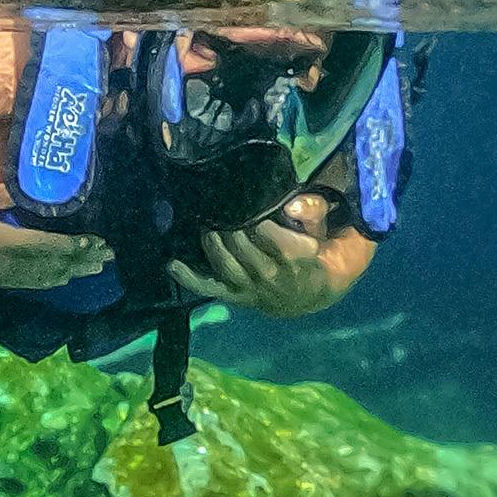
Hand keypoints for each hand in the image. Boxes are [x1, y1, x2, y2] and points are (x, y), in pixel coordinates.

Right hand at [0, 179, 113, 288]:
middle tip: (106, 257)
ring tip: (90, 269)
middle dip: (78, 262)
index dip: (73, 247)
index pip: (43, 247)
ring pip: (35, 279)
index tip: (97, 243)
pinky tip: (55, 279)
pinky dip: (43, 281)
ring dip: (66, 274)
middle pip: (46, 267)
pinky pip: (20, 283)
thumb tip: (29, 188)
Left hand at [174, 196, 341, 317]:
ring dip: (211, 239)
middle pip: (239, 243)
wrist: (312, 294)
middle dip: (228, 222)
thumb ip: (312, 209)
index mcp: (295, 255)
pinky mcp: (236, 297)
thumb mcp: (324, 227)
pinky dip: (188, 277)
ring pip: (222, 261)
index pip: (263, 229)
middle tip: (221, 205)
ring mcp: (251, 289)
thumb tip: (289, 205)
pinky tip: (172, 264)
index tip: (243, 199)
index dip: (251, 213)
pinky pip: (208, 287)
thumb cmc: (317, 251)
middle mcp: (270, 275)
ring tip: (207, 222)